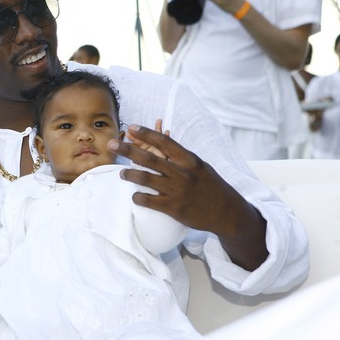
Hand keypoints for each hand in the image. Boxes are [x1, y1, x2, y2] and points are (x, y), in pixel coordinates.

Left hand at [109, 125, 260, 238]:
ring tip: (121, 173)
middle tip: (111, 144)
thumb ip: (180, 157)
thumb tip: (161, 142)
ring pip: (144, 178)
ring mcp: (177, 191)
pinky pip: (148, 200)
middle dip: (127, 149)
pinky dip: (138, 197)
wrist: (227, 212)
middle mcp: (182, 173)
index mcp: (190, 160)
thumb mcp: (199, 166)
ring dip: (128, 174)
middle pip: (149, 158)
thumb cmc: (211, 186)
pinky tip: (134, 196)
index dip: (146, 133)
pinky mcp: (174, 208)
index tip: (131, 127)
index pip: (164, 142)